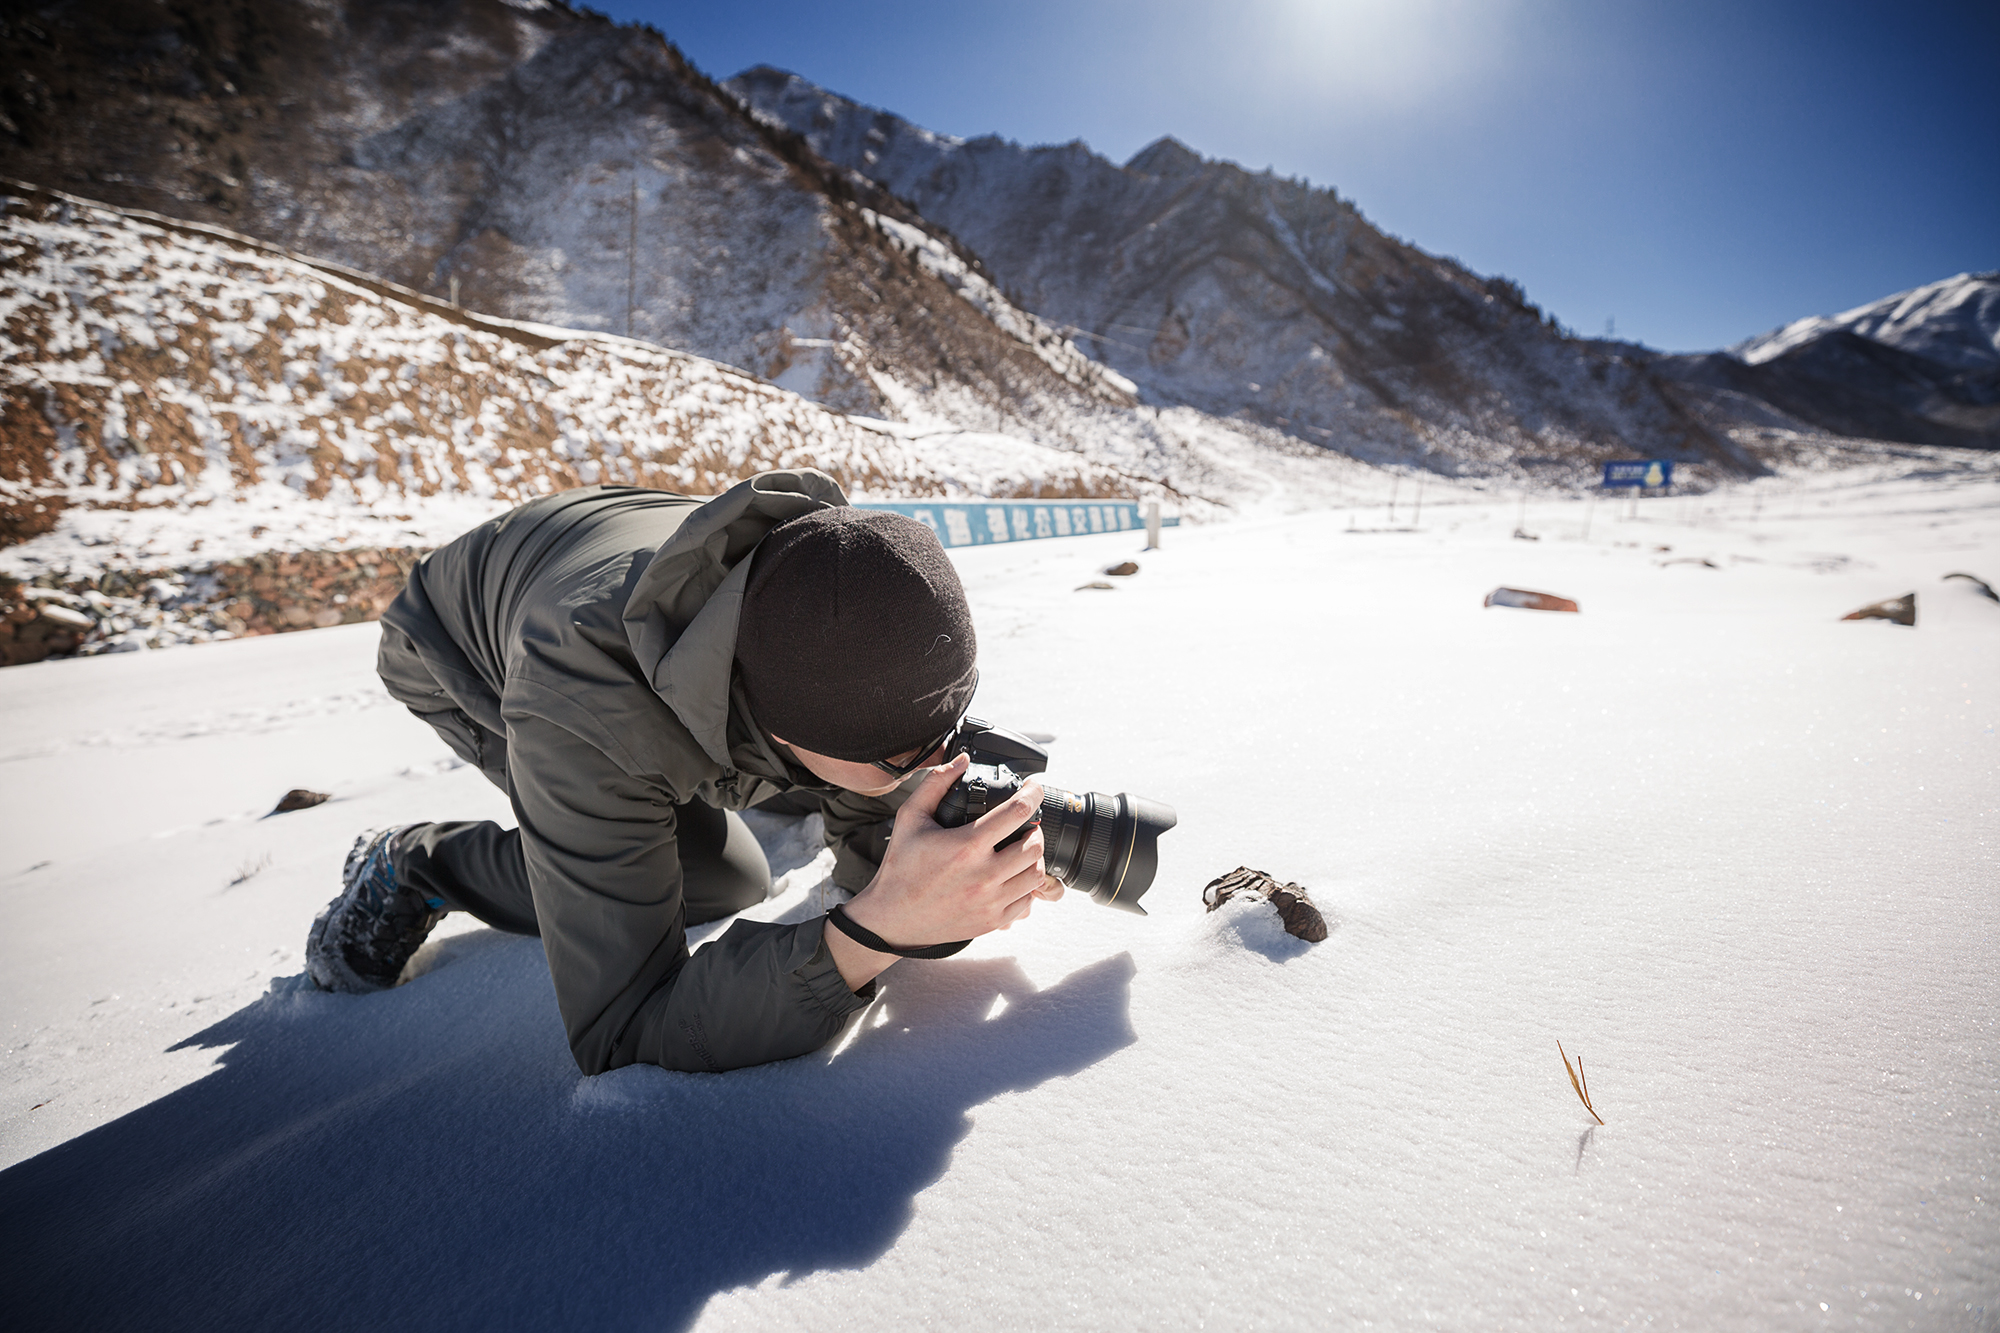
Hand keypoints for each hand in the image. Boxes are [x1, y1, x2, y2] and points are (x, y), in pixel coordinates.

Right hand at [825, 753, 1051, 988]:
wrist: (891, 918)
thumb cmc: (900, 867)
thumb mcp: (910, 817)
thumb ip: (936, 783)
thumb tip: (962, 761)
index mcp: (966, 846)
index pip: (1018, 812)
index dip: (1033, 793)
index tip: (1034, 788)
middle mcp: (983, 875)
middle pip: (1035, 845)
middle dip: (1035, 829)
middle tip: (1025, 824)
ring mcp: (990, 901)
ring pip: (1036, 874)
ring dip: (1034, 858)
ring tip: (1020, 849)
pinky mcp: (992, 921)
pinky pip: (1027, 901)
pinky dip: (1026, 886)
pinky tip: (1011, 876)